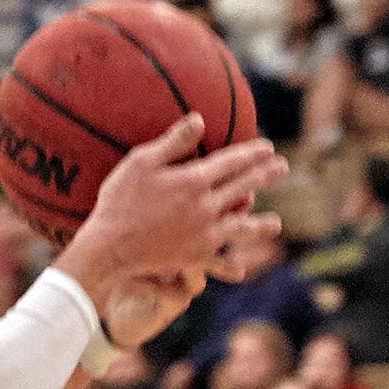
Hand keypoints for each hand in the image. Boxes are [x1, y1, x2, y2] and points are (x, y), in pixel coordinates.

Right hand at [55, 114, 285, 344]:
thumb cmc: (118, 201)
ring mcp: (203, 234)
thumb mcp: (140, 163)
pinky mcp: (192, 257)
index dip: (253, 153)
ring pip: (240, 226)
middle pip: (244, 187)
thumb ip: (173, 142)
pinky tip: (240, 269)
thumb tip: (200, 119)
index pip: (233, 162)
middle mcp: (206, 207)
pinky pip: (218, 260)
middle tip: (281, 168)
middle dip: (266, 175)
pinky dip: (230, 265)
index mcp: (195, 181)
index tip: (267, 148)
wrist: (107, 247)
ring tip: (274, 224)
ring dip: (260, 224)